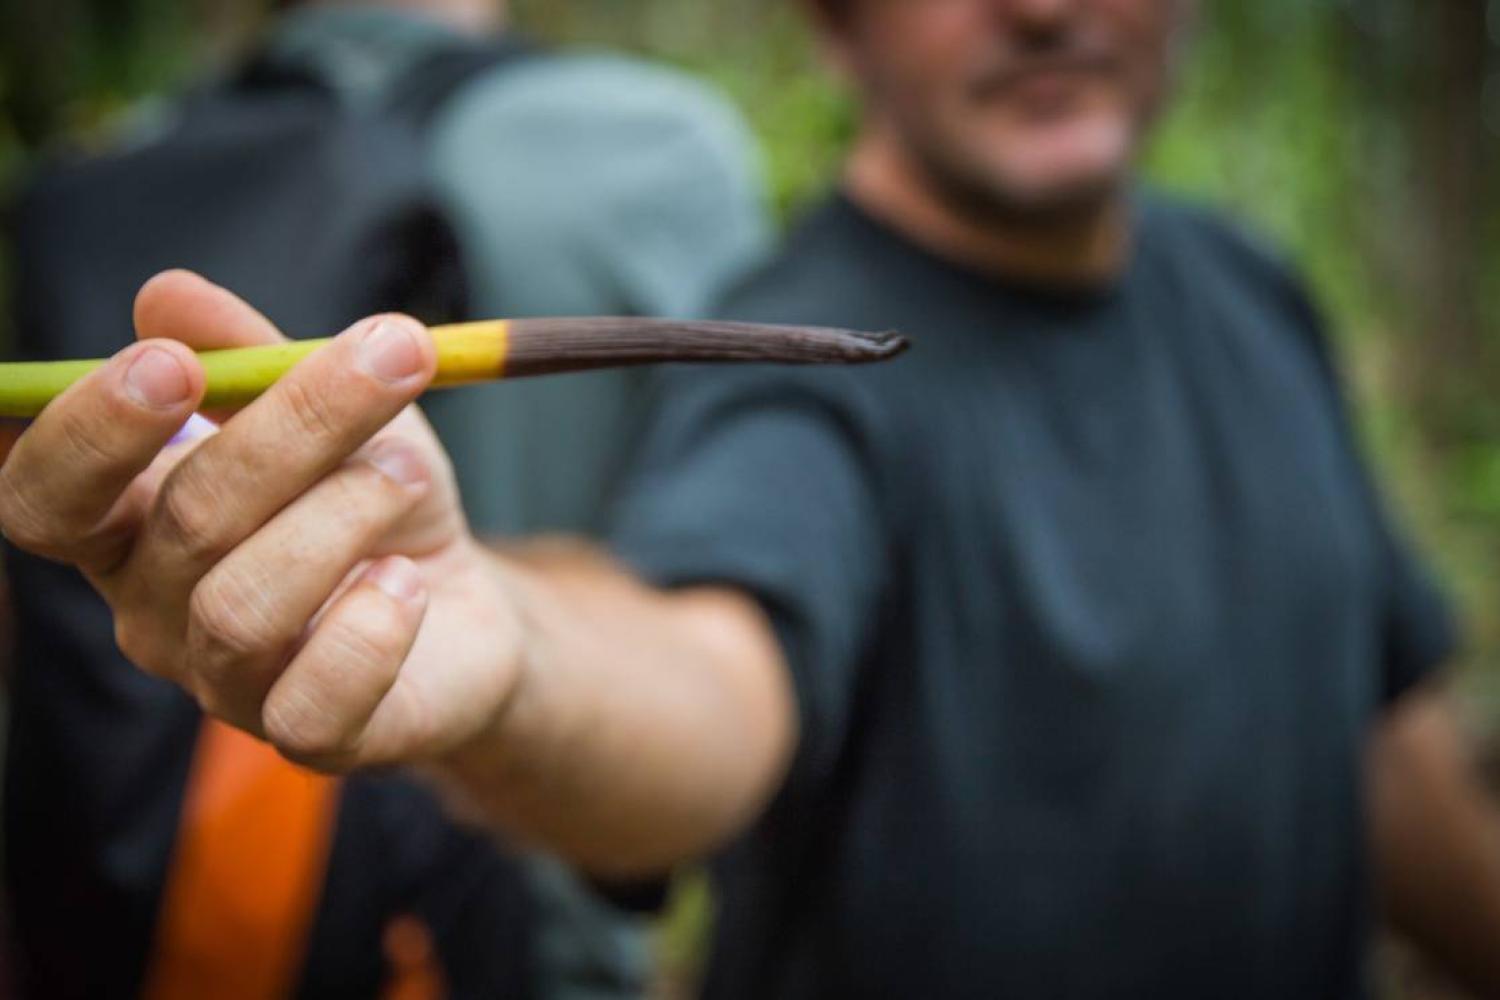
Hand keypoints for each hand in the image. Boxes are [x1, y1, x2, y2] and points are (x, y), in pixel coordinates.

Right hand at [0, 271, 523, 770]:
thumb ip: (253, 357)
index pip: (44, 495)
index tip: (173, 362)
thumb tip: (165, 293)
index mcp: (130, 526)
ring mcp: (226, 686)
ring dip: (346, 512)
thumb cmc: (373, 498)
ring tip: (406, 474)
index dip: (90, 431)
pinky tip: (407, 582)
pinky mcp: (309, 739)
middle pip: (183, 520)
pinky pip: (315, 698)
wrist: (462, 606)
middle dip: (294, 424)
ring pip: (243, 604)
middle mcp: (154, 612)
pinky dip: (373, 625)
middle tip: (390, 356)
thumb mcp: (333, 408)